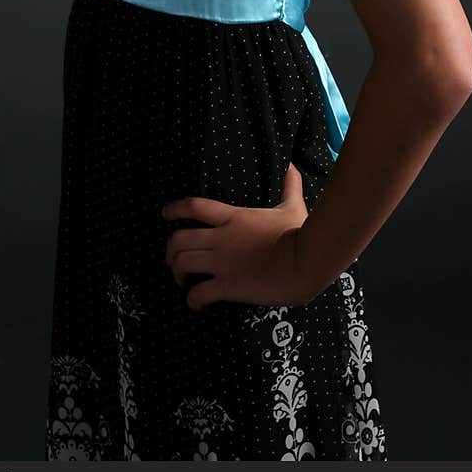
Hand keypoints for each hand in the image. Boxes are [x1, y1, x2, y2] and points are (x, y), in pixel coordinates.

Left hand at [162, 162, 314, 310]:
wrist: (307, 262)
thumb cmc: (300, 233)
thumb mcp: (292, 206)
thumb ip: (288, 186)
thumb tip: (292, 166)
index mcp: (234, 217)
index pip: (194, 206)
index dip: (175, 209)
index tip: (165, 214)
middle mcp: (222, 238)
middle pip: (178, 239)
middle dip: (170, 252)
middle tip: (174, 261)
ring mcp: (222, 263)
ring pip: (182, 265)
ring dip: (178, 275)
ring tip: (184, 283)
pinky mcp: (228, 286)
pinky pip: (198, 294)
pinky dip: (193, 301)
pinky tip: (199, 305)